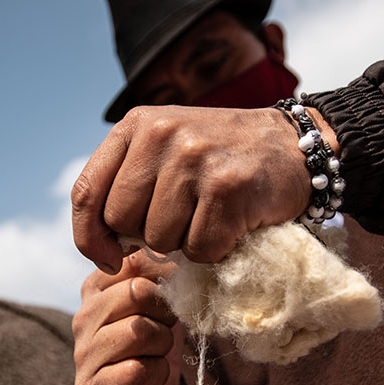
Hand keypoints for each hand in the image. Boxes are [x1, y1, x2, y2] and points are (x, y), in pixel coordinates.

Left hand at [72, 105, 331, 272]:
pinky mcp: (227, 187)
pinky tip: (233, 223)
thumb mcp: (167, 150)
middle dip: (148, 237)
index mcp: (137, 125)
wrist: (296, 147)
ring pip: (160, 240)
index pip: (86, 192)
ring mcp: (193, 158)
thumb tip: (101, 247)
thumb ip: (129, 183)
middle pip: (121, 222)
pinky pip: (199, 249)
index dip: (88, 237)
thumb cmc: (224, 159)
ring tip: (211, 216)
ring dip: (186, 243)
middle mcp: (161, 135)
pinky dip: (217, 250)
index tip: (107, 259)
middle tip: (184, 220)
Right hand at [73, 251, 182, 384]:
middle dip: (165, 312)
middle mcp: (82, 316)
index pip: (136, 261)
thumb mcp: (163, 296)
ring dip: (162, 344)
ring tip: (155, 352)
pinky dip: (156, 374)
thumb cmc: (158, 336)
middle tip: (163, 328)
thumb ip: (162, 270)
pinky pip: (138, 371)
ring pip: (140, 331)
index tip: (167, 297)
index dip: (165, 278)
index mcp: (96, 286)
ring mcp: (82, 353)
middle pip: (139, 292)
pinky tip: (148, 376)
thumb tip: (175, 258)